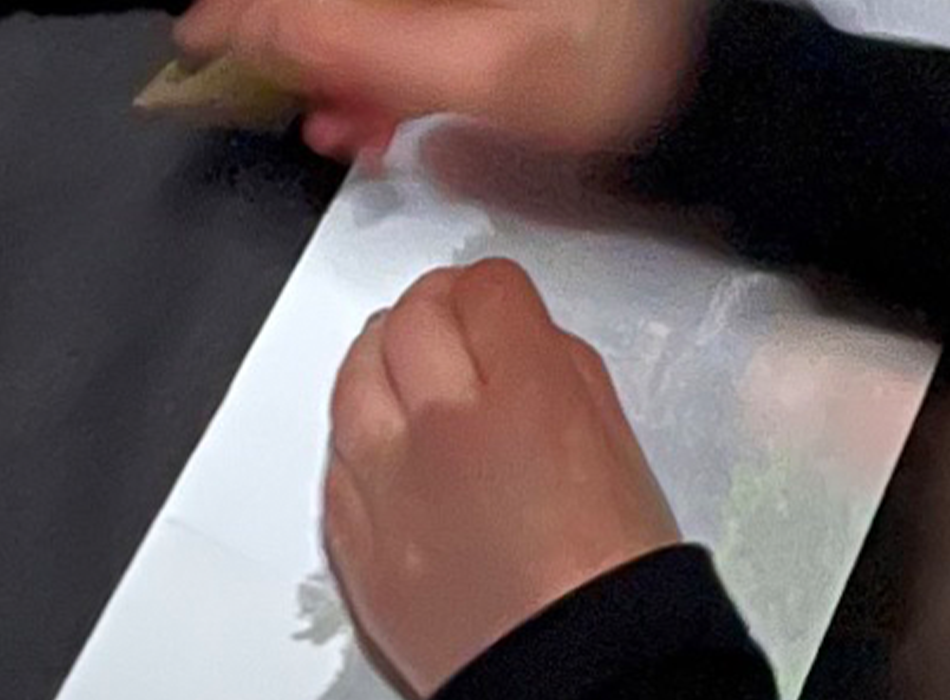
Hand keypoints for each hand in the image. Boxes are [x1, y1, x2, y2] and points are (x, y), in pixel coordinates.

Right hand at [176, 0, 702, 166]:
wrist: (712, 91)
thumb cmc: (607, 78)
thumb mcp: (485, 73)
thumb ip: (369, 46)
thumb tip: (264, 24)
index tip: (198, 44)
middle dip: (289, 28)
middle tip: (254, 95)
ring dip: (336, 59)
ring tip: (330, 130)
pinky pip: (412, 12)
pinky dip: (381, 65)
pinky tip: (375, 122)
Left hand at [326, 260, 679, 697]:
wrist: (575, 671)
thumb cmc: (611, 569)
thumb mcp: (615, 438)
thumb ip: (560, 367)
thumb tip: (517, 337)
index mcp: (528, 391)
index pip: (485, 287)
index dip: (492, 291)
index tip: (494, 305)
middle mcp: (445, 426)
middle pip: (412, 318)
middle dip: (435, 310)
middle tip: (450, 325)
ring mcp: (389, 485)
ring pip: (354, 376)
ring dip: (381, 359)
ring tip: (403, 370)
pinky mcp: (355, 542)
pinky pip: (334, 460)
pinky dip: (357, 438)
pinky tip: (385, 442)